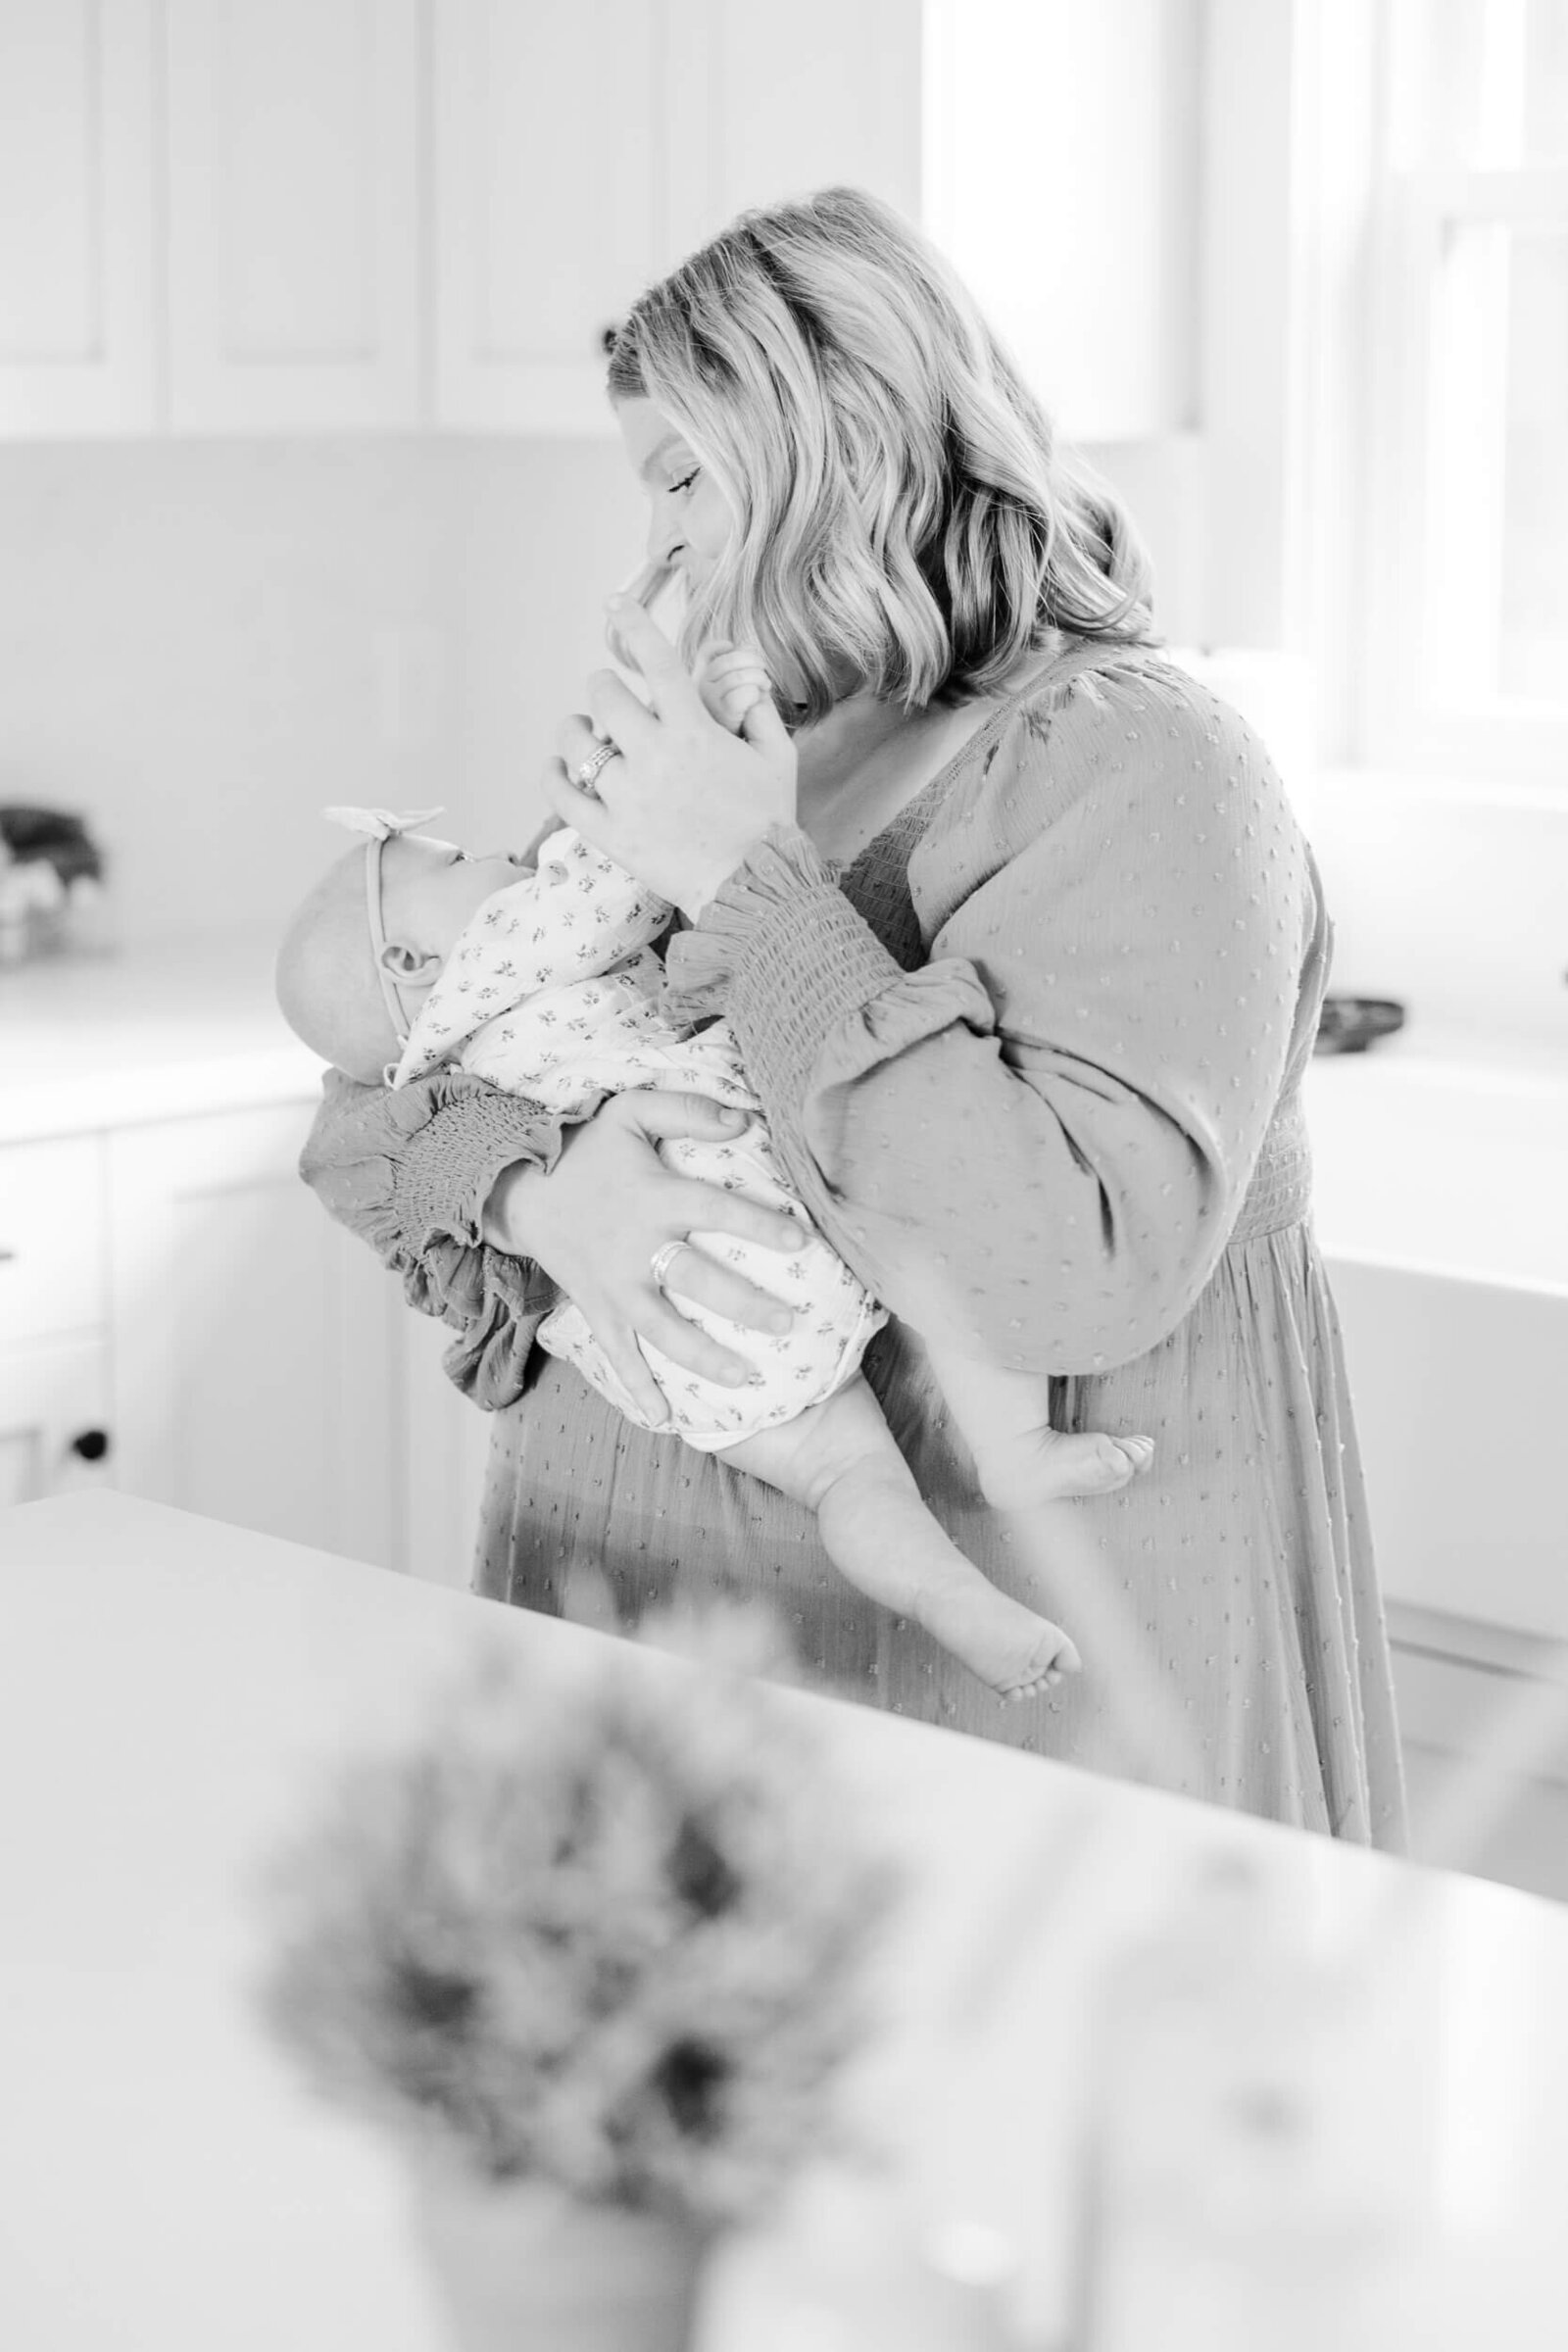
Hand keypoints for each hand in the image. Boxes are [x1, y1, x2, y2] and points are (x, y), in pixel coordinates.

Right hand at [485, 1090, 807, 1422]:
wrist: (516, 1185)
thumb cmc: (586, 1147)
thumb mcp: (631, 1110)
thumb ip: (688, 1110)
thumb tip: (745, 1119)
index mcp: (655, 1198)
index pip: (718, 1212)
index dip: (761, 1225)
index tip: (802, 1242)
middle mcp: (637, 1248)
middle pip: (697, 1281)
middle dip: (745, 1305)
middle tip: (789, 1325)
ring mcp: (614, 1286)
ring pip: (662, 1331)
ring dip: (703, 1357)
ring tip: (747, 1378)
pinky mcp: (595, 1308)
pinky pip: (617, 1355)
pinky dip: (637, 1389)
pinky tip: (664, 1420)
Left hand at [543, 600, 797, 919]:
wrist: (755, 886)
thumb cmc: (769, 821)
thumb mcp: (778, 756)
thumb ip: (757, 709)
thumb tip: (742, 675)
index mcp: (695, 732)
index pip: (657, 662)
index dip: (632, 624)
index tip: (613, 604)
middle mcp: (656, 758)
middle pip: (605, 697)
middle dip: (604, 687)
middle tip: (609, 695)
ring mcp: (629, 797)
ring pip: (577, 743)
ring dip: (575, 729)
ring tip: (582, 732)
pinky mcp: (611, 834)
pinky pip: (564, 796)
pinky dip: (552, 776)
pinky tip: (554, 766)